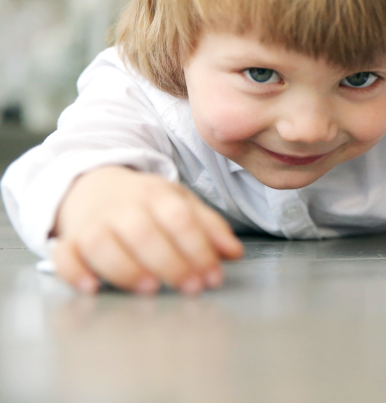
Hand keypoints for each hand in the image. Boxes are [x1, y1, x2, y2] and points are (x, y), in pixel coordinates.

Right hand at [52, 166, 243, 294]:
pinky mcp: (69, 240)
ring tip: (150, 289)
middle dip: (170, 263)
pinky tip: (93, 288)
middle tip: (191, 288)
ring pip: (103, 243)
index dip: (198, 248)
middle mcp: (124, 207)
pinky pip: (65, 255)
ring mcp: (93, 223)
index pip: (179, 218)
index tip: (213, 277)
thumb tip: (233, 253)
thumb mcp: (181, 203)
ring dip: (126, 268)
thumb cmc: (145, 202)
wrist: (92, 184)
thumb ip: (209, 227)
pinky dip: (75, 272)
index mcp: (157, 195)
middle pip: (144, 232)